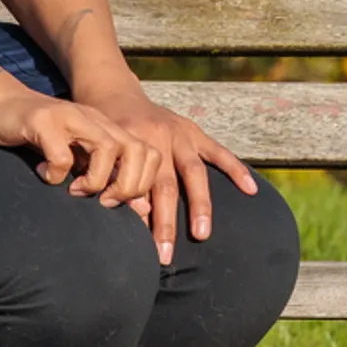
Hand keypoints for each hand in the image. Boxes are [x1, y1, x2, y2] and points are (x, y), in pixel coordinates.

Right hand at [0, 74, 165, 230]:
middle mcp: (95, 120)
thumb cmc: (38, 137)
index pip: (149, 153)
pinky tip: (45, 174)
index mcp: (108, 128)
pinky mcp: (42, 121)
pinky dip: (56, 173)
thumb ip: (104, 176)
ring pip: (107, 148)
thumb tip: (142, 208)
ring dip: (95, 179)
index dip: (141, 183)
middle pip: (138, 150)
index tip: (116, 201)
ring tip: (74, 189)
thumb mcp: (76, 158)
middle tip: (102, 200)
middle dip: (127, 185)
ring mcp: (70, 117)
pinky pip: (61, 154)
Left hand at [81, 83, 260, 264]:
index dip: (137, 216)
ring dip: (199, 206)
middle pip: (164, 186)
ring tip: (202, 235)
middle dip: (165, 223)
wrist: (112, 92)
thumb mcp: (95, 150)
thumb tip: (122, 211)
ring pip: (193, 173)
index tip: (137, 246)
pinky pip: (219, 152)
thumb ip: (108, 176)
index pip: (135, 186)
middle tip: (164, 255)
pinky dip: (236, 169)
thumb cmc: (102, 131)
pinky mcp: (194, 131)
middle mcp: (157, 138)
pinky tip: (251, 190)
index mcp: (130, 143)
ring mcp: (179, 134)